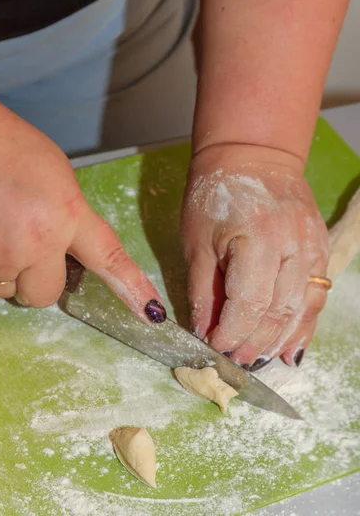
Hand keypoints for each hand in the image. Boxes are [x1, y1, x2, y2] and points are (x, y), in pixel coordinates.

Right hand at [0, 101, 165, 321]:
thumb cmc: (8, 148)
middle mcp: (35, 243)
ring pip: (6, 289)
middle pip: (45, 295)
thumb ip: (70, 217)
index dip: (132, 289)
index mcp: (66, 216)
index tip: (150, 312)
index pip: (108, 259)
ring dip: (4, 271)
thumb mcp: (59, 178)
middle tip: (27, 250)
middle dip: (37, 281)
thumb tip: (70, 246)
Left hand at [181, 143, 328, 369]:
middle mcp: (293, 246)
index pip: (248, 304)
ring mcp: (312, 247)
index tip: (214, 348)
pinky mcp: (319, 249)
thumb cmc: (215, 194)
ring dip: (280, 341)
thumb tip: (204, 332)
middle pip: (278, 311)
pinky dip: (303, 325)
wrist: (252, 156)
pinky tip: (291, 349)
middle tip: (235, 362)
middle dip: (254, 343)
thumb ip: (202, 289)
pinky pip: (315, 296)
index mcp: (258, 239)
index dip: (231, 333)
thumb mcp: (198, 241)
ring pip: (302, 309)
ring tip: (260, 361)